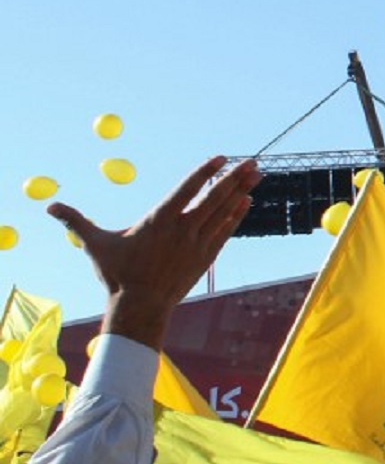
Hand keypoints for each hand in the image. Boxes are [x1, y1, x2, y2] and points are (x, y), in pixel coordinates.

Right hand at [50, 157, 259, 347]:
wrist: (140, 307)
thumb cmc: (117, 274)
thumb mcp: (95, 244)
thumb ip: (76, 221)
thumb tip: (48, 207)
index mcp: (159, 220)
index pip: (187, 189)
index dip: (205, 171)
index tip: (221, 157)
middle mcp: (183, 229)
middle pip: (214, 198)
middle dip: (235, 178)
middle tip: (254, 162)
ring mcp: (197, 244)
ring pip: (223, 212)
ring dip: (240, 193)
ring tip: (256, 177)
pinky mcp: (205, 258)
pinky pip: (225, 232)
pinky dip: (236, 216)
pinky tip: (246, 203)